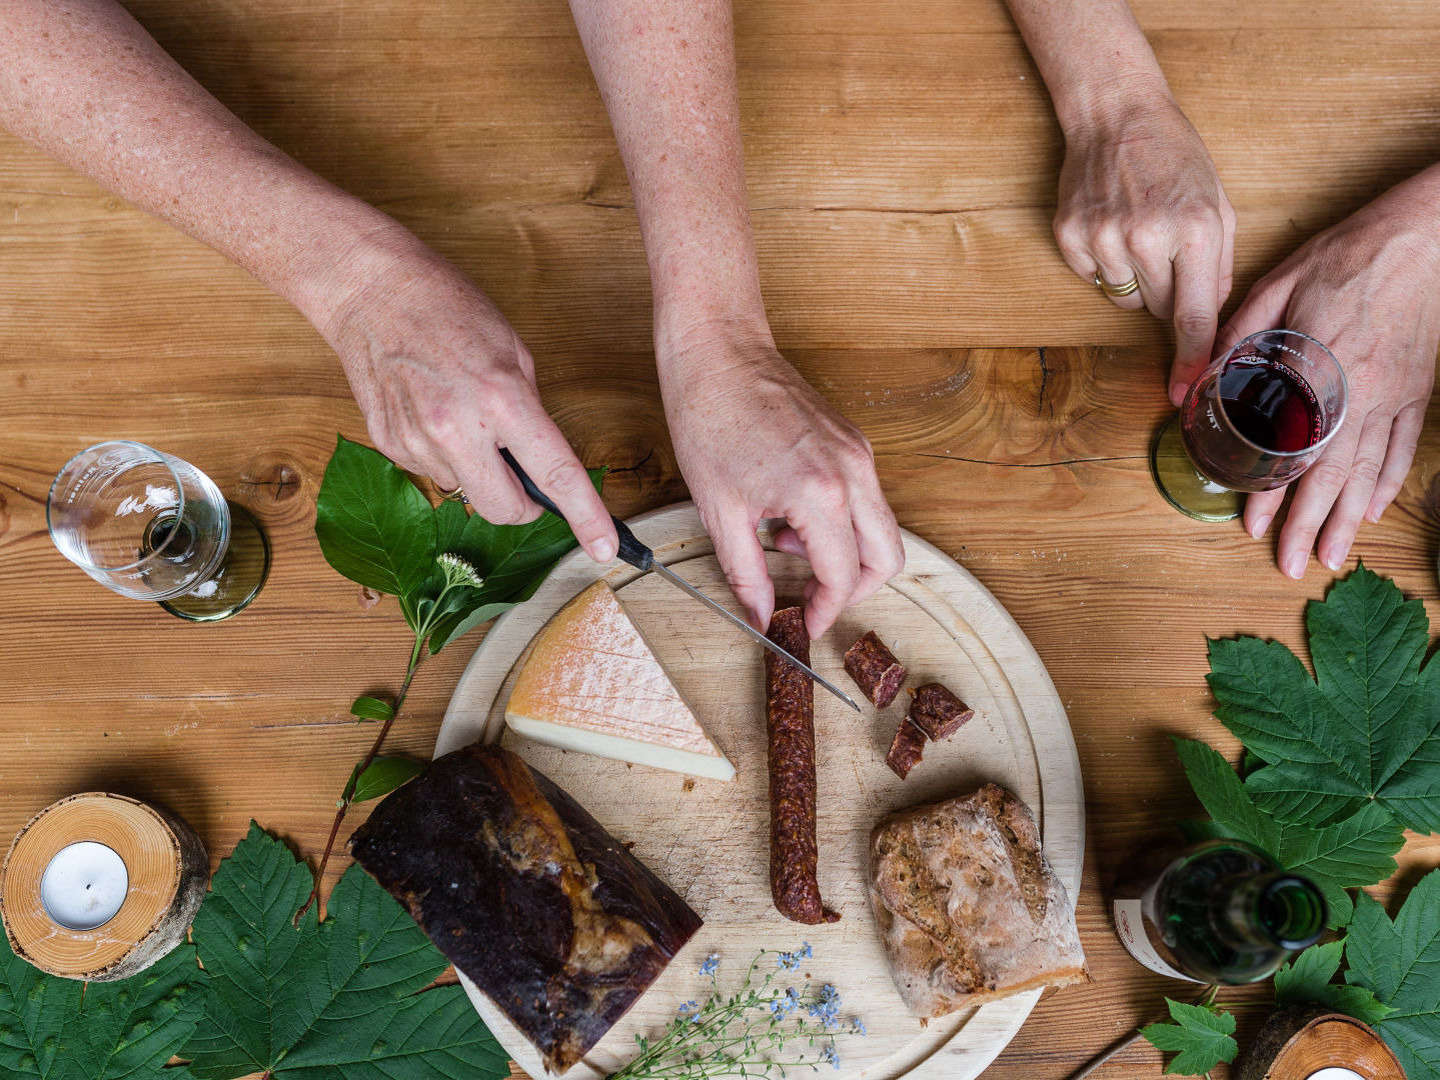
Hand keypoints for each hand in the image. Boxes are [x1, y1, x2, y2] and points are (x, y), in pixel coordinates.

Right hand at [315, 227, 617, 561]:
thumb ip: (530, 411)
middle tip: (525, 476)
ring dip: (477, 470)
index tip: (604, 548)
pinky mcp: (388, 445)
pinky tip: (433, 411)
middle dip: (523, 504)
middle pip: (504, 510)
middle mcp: (456, 428)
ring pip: (466, 490)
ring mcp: (417, 441)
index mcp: (501, 399)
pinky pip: (432, 472)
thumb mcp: (513, 351)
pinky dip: (444, 455)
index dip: (586, 517)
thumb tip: (540, 460)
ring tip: (464, 415)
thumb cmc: (448, 307)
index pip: (555, 475)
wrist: (370, 289)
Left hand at [659, 326, 904, 637]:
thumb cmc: (709, 418)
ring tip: (784, 546)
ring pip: (883, 527)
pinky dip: (842, 521)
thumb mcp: (719, 512)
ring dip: (847, 554)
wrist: (717, 352)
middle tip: (812, 598)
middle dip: (856, 590)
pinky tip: (790, 515)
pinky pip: (866, 497)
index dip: (826, 610)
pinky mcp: (853, 440)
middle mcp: (852, 473)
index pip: (843, 576)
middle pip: (888, 557)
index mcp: (819, 494)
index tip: (805, 623)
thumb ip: (746, 573)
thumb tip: (760, 617)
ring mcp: (858, 453)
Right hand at [1053, 92, 1235, 403]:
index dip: (1192, 360)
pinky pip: (1092, 279)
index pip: (1195, 315)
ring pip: (1124, 298)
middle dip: (1168, 292)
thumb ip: (1220, 264)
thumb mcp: (1218, 204)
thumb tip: (1209, 318)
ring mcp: (1103, 237)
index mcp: (1196, 230)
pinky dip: (1103, 263)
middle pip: (1158, 310)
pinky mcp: (1070, 235)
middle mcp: (1147, 237)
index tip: (1185, 394)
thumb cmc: (1175, 157)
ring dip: (1134, 277)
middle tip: (1166, 248)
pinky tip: (1110, 226)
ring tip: (1137, 230)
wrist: (1117, 115)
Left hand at [1207, 177, 1439, 577]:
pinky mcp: (1416, 389)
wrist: (1420, 235)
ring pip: (1369, 471)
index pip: (1292, 454)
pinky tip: (1374, 507)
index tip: (1251, 527)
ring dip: (1348, 518)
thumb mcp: (1275, 289)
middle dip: (1309, 527)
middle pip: (1333, 477)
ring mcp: (1394, 396)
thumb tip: (1185, 384)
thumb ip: (1231, 339)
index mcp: (1320, 375)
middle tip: (1290, 568)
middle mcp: (1361, 397)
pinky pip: (1403, 447)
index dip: (1271, 494)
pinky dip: (1388, 481)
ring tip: (1331, 557)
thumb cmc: (1343, 257)